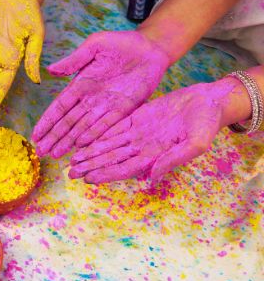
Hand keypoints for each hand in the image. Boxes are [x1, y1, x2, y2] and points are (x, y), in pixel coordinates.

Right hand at [32, 30, 169, 157]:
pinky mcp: (124, 110)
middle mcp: (90, 99)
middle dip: (54, 138)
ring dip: (69, 142)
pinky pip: (106, 126)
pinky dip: (93, 136)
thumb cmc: (122, 43)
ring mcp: (106, 106)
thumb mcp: (95, 45)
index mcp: (80, 84)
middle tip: (41, 152)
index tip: (35, 135)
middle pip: (68, 122)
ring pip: (83, 128)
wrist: (152, 48)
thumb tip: (50, 70)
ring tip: (56, 155)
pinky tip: (81, 147)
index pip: (59, 107)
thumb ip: (74, 59)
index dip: (47, 121)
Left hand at [68, 81, 236, 183]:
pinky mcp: (137, 117)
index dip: (105, 174)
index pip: (124, 169)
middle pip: (111, 159)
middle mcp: (143, 147)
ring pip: (109, 144)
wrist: (210, 101)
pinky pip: (114, 127)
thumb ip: (173, 160)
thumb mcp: (195, 144)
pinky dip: (99, 133)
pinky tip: (84, 138)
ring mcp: (139, 133)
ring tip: (72, 159)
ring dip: (90, 152)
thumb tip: (151, 177)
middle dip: (90, 166)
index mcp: (155, 156)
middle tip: (70, 172)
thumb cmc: (207, 125)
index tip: (88, 179)